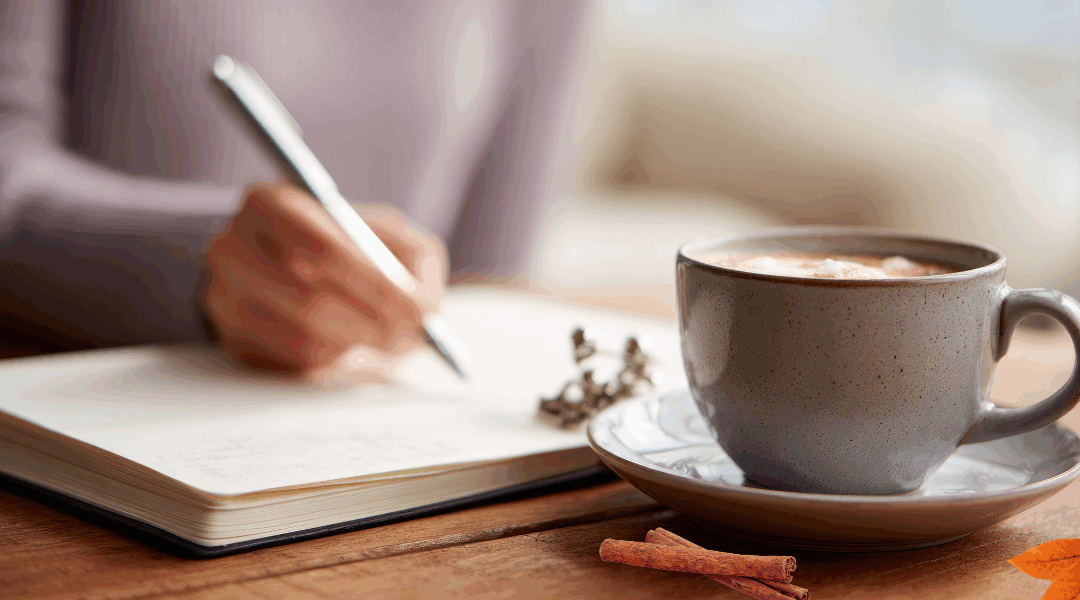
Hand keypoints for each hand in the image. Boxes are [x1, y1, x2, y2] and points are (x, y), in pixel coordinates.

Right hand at [202, 183, 447, 372]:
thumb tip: (427, 306)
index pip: (319, 248)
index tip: (421, 311)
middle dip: (373, 321)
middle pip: (308, 296)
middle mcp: (232, 249)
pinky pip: (291, 362)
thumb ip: (413, 258)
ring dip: (360, 343)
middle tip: (414, 335)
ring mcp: (225, 298)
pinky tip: (359, 349)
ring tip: (395, 341)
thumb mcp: (390, 234)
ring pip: (302, 335)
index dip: (375, 284)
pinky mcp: (234, 341)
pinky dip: (337, 361)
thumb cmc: (356, 248)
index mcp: (268, 204)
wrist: (305, 270)